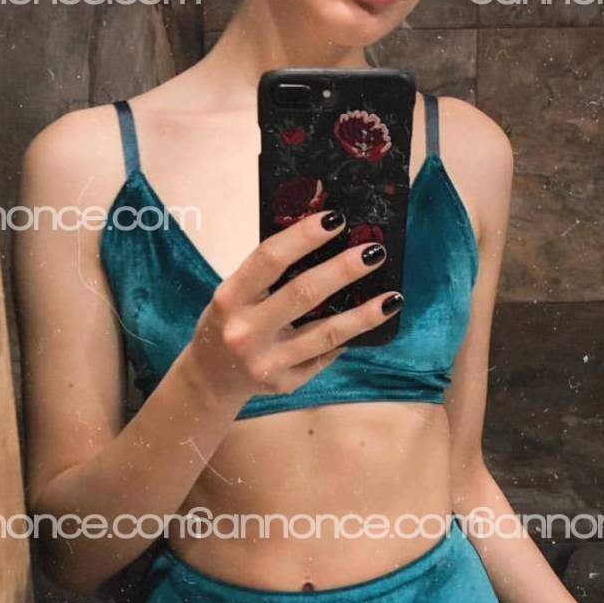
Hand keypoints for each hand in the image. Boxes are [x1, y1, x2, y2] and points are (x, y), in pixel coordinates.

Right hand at [188, 208, 401, 403]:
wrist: (211, 377)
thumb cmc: (230, 321)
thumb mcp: (235, 293)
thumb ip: (268, 274)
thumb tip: (326, 241)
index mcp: (230, 298)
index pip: (270, 259)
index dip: (304, 237)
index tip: (337, 219)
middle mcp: (246, 331)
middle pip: (304, 294)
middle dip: (344, 271)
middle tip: (375, 252)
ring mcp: (267, 361)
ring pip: (325, 334)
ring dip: (364, 315)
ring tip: (392, 298)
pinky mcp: (285, 383)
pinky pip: (323, 356)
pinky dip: (347, 338)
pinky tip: (368, 325)